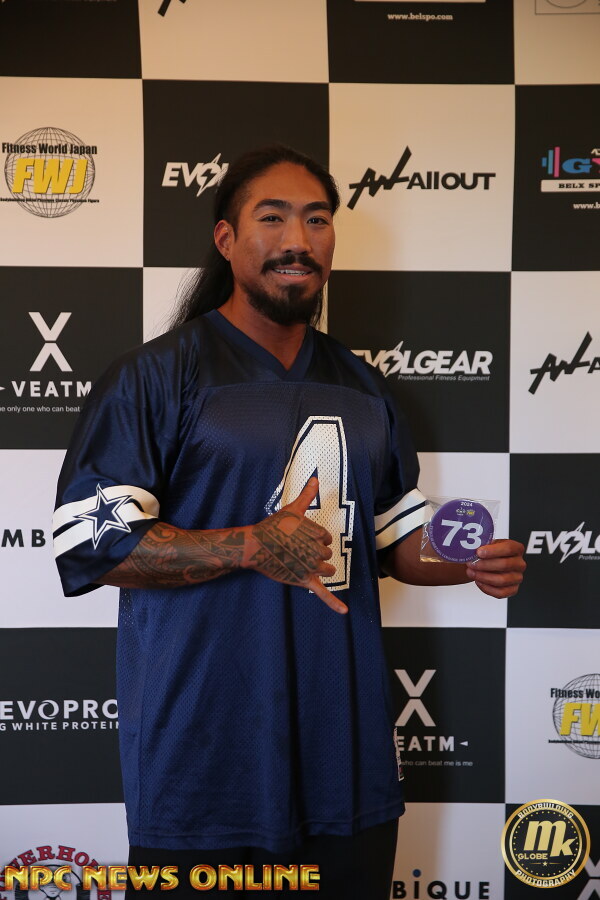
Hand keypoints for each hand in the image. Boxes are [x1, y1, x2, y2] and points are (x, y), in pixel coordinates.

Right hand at [244, 477, 346, 613]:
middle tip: (295, 549)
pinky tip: (344, 611)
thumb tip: (316, 478)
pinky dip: (335, 604)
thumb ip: (307, 495)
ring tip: (304, 563)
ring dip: (321, 568)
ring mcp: (312, 567)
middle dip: (315, 553)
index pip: (327, 540)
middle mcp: (318, 551)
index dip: (315, 539)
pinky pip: (323, 593)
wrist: (256, 545)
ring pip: (328, 570)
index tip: (300, 537)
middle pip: (327, 555)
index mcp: (318, 534)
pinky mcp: (304, 581)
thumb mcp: (292, 509)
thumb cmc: (273, 526)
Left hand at [466, 539, 525, 598]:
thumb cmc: (490, 553)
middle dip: (484, 565)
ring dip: (483, 577)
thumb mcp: (488, 544)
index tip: (479, 552)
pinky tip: (478, 581)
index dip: (493, 551)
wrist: (489, 562)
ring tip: (471, 572)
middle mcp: (519, 563)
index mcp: (516, 549)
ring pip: (502, 580)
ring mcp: (517, 578)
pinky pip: (500, 592)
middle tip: (471, 563)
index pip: (508, 548)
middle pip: (504, 565)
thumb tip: (471, 547)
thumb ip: (483, 545)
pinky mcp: (513, 590)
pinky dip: (487, 588)